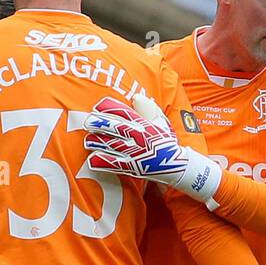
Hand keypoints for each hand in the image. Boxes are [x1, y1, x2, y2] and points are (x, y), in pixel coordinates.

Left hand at [83, 95, 220, 200]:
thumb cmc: (166, 141)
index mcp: (145, 124)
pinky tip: (92, 160)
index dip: (111, 108)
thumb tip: (136, 97)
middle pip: (117, 128)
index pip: (126, 113)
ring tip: (88, 141)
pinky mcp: (134, 167)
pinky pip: (116, 164)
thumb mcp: (160, 122)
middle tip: (88, 121)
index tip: (98, 105)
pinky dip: (104, 163)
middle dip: (101, 124)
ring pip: (113, 145)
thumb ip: (148, 109)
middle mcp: (139, 137)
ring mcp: (136, 152)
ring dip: (99, 143)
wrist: (177, 165)